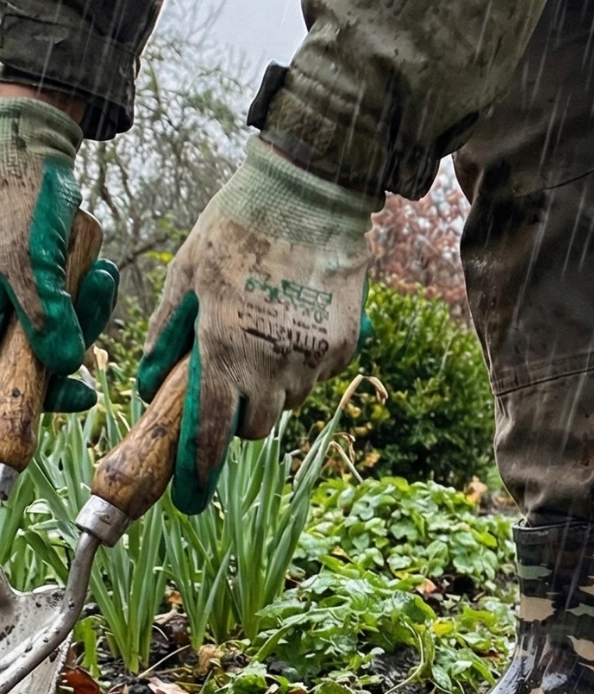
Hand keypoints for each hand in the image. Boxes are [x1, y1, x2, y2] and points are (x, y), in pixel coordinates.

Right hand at [0, 95, 118, 393]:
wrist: (27, 150)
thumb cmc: (17, 197)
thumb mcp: (26, 259)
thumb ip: (43, 314)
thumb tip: (64, 366)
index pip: (3, 377)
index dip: (39, 395)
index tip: (83, 395)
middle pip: (35, 358)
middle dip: (74, 333)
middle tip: (98, 290)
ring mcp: (11, 299)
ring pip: (57, 333)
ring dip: (87, 311)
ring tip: (100, 274)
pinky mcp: (36, 285)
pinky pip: (67, 308)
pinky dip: (88, 296)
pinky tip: (99, 269)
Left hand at [138, 136, 374, 513]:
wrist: (312, 194)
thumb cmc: (238, 227)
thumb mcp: (186, 274)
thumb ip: (165, 336)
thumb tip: (149, 385)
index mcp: (224, 348)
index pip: (210, 433)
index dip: (197, 473)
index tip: (188, 499)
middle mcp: (273, 363)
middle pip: (254, 428)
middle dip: (237, 416)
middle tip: (228, 378)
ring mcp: (314, 358)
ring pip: (288, 403)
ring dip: (271, 388)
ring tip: (262, 335)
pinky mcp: (344, 345)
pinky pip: (317, 374)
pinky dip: (301, 362)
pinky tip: (292, 319)